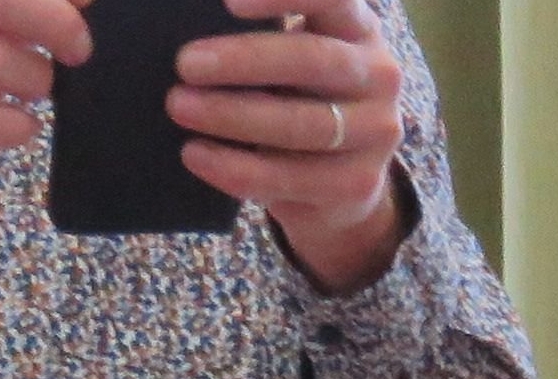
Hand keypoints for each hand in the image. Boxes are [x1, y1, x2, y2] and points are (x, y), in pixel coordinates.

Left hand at [170, 0, 403, 290]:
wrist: (334, 174)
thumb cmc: (292, 90)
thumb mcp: (284, 49)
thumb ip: (254, 33)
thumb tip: (185, 20)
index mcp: (356, 25)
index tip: (228, 4)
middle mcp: (379, 74)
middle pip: (314, 61)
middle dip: (245, 62)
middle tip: (184, 65)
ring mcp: (378, 131)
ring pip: (308, 126)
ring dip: (235, 116)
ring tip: (178, 107)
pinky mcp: (361, 183)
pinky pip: (296, 178)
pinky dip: (239, 168)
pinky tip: (196, 156)